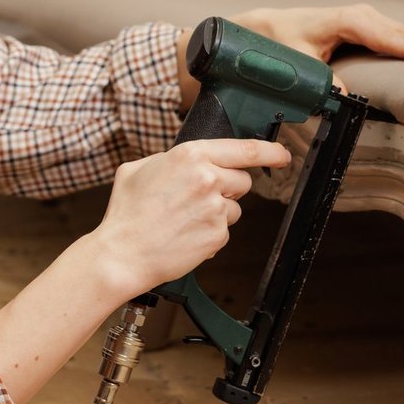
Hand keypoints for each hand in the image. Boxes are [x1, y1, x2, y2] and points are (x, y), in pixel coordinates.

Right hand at [91, 138, 291, 295]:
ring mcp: (215, 208)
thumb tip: (188, 162)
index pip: (244, 149)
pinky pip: (224, 231)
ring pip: (234, 208)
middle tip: (199, 199)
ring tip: (184, 221)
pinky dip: (208, 235)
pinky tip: (185, 236)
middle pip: (242, 180)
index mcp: (190, 155)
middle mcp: (208, 178)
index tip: (282, 154)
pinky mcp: (217, 235)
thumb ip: (170, 159)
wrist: (122, 254)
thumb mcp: (138, 168)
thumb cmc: (126, 213)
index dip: (270, 151)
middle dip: (228, 189)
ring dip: (217, 214)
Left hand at [176, 4, 403, 103]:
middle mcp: (361, 16)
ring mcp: (367, 21)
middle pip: (402, 34)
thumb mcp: (296, 64)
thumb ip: (320, 80)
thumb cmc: (278, 42)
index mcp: (346, 20)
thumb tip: (345, 96)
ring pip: (402, 35)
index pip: (386, 33)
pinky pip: (395, 39)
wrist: (263, 29)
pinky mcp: (368, 29)